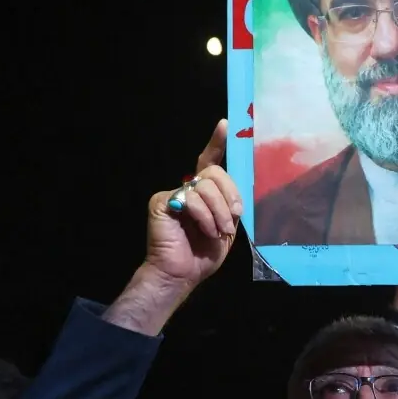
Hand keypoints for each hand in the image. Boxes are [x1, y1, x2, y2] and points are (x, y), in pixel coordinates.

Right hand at [106, 121, 243, 335]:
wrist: (182, 274)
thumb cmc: (204, 254)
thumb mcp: (226, 226)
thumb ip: (229, 204)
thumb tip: (235, 193)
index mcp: (205, 192)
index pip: (210, 162)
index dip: (217, 142)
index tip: (225, 125)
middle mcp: (188, 188)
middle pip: (214, 172)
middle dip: (229, 195)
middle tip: (232, 218)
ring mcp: (174, 193)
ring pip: (205, 186)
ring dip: (218, 212)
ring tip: (218, 231)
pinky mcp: (162, 201)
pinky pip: (190, 198)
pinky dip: (203, 216)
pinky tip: (204, 230)